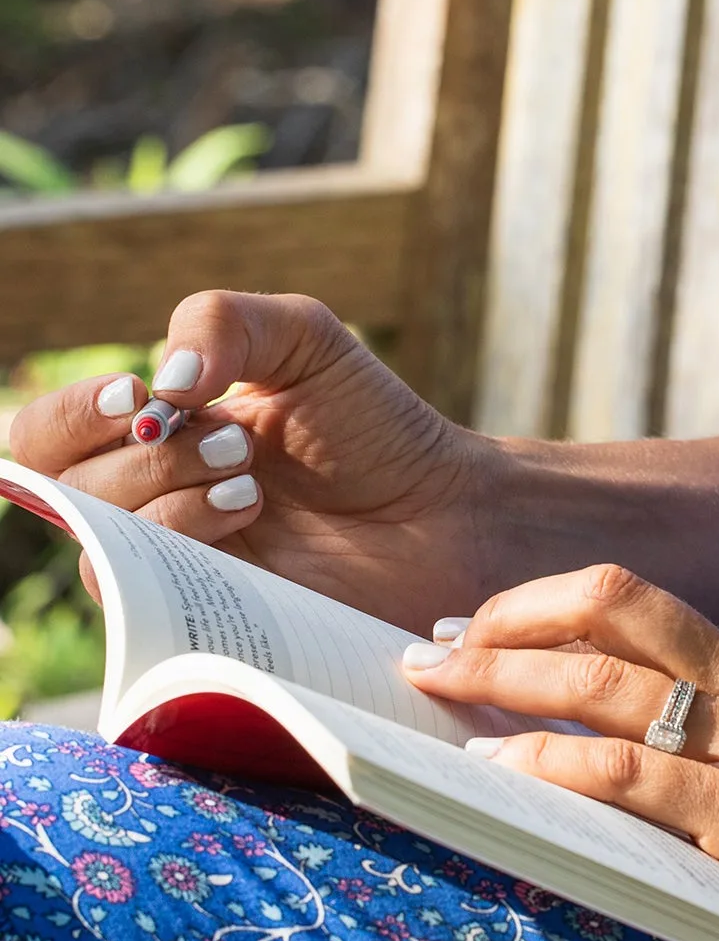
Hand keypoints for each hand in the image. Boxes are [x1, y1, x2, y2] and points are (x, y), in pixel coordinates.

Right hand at [8, 291, 493, 631]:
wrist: (449, 510)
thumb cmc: (377, 427)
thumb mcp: (305, 341)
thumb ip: (223, 322)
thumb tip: (160, 381)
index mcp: (155, 438)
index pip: (47, 435)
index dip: (73, 414)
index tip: (143, 394)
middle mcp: (152, 505)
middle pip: (63, 488)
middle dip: (140, 452)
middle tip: (234, 442)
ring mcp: (182, 568)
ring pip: (100, 541)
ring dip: (166, 494)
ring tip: (252, 479)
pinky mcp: (215, 619)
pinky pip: (150, 595)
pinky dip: (185, 542)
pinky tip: (249, 509)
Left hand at [402, 563, 718, 940]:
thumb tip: (640, 720)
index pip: (642, 607)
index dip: (550, 608)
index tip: (491, 626)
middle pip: (609, 609)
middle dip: (505, 616)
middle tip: (432, 638)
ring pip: (600, 680)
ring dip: (501, 674)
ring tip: (434, 683)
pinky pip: (622, 772)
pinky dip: (542, 759)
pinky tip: (492, 764)